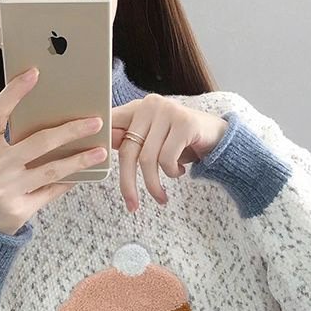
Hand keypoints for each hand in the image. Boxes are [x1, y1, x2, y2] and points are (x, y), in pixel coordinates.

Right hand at [0, 65, 107, 235]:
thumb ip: (12, 141)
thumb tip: (52, 119)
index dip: (14, 92)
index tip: (34, 73)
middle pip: (38, 142)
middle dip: (70, 131)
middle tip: (94, 122)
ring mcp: (7, 190)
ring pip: (51, 170)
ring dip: (79, 160)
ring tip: (100, 152)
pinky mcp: (20, 209)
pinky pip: (50, 192)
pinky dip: (67, 182)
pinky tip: (83, 174)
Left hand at [111, 94, 228, 211]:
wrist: (219, 139)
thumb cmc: (182, 143)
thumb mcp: (154, 143)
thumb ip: (131, 141)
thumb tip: (104, 145)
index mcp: (138, 108)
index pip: (112, 124)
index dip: (100, 142)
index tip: (90, 161)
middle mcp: (151, 105)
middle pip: (128, 151)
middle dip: (128, 184)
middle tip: (132, 206)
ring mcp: (168, 111)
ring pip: (148, 159)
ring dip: (154, 185)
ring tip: (162, 196)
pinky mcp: (185, 123)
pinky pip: (167, 159)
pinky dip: (172, 174)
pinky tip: (180, 171)